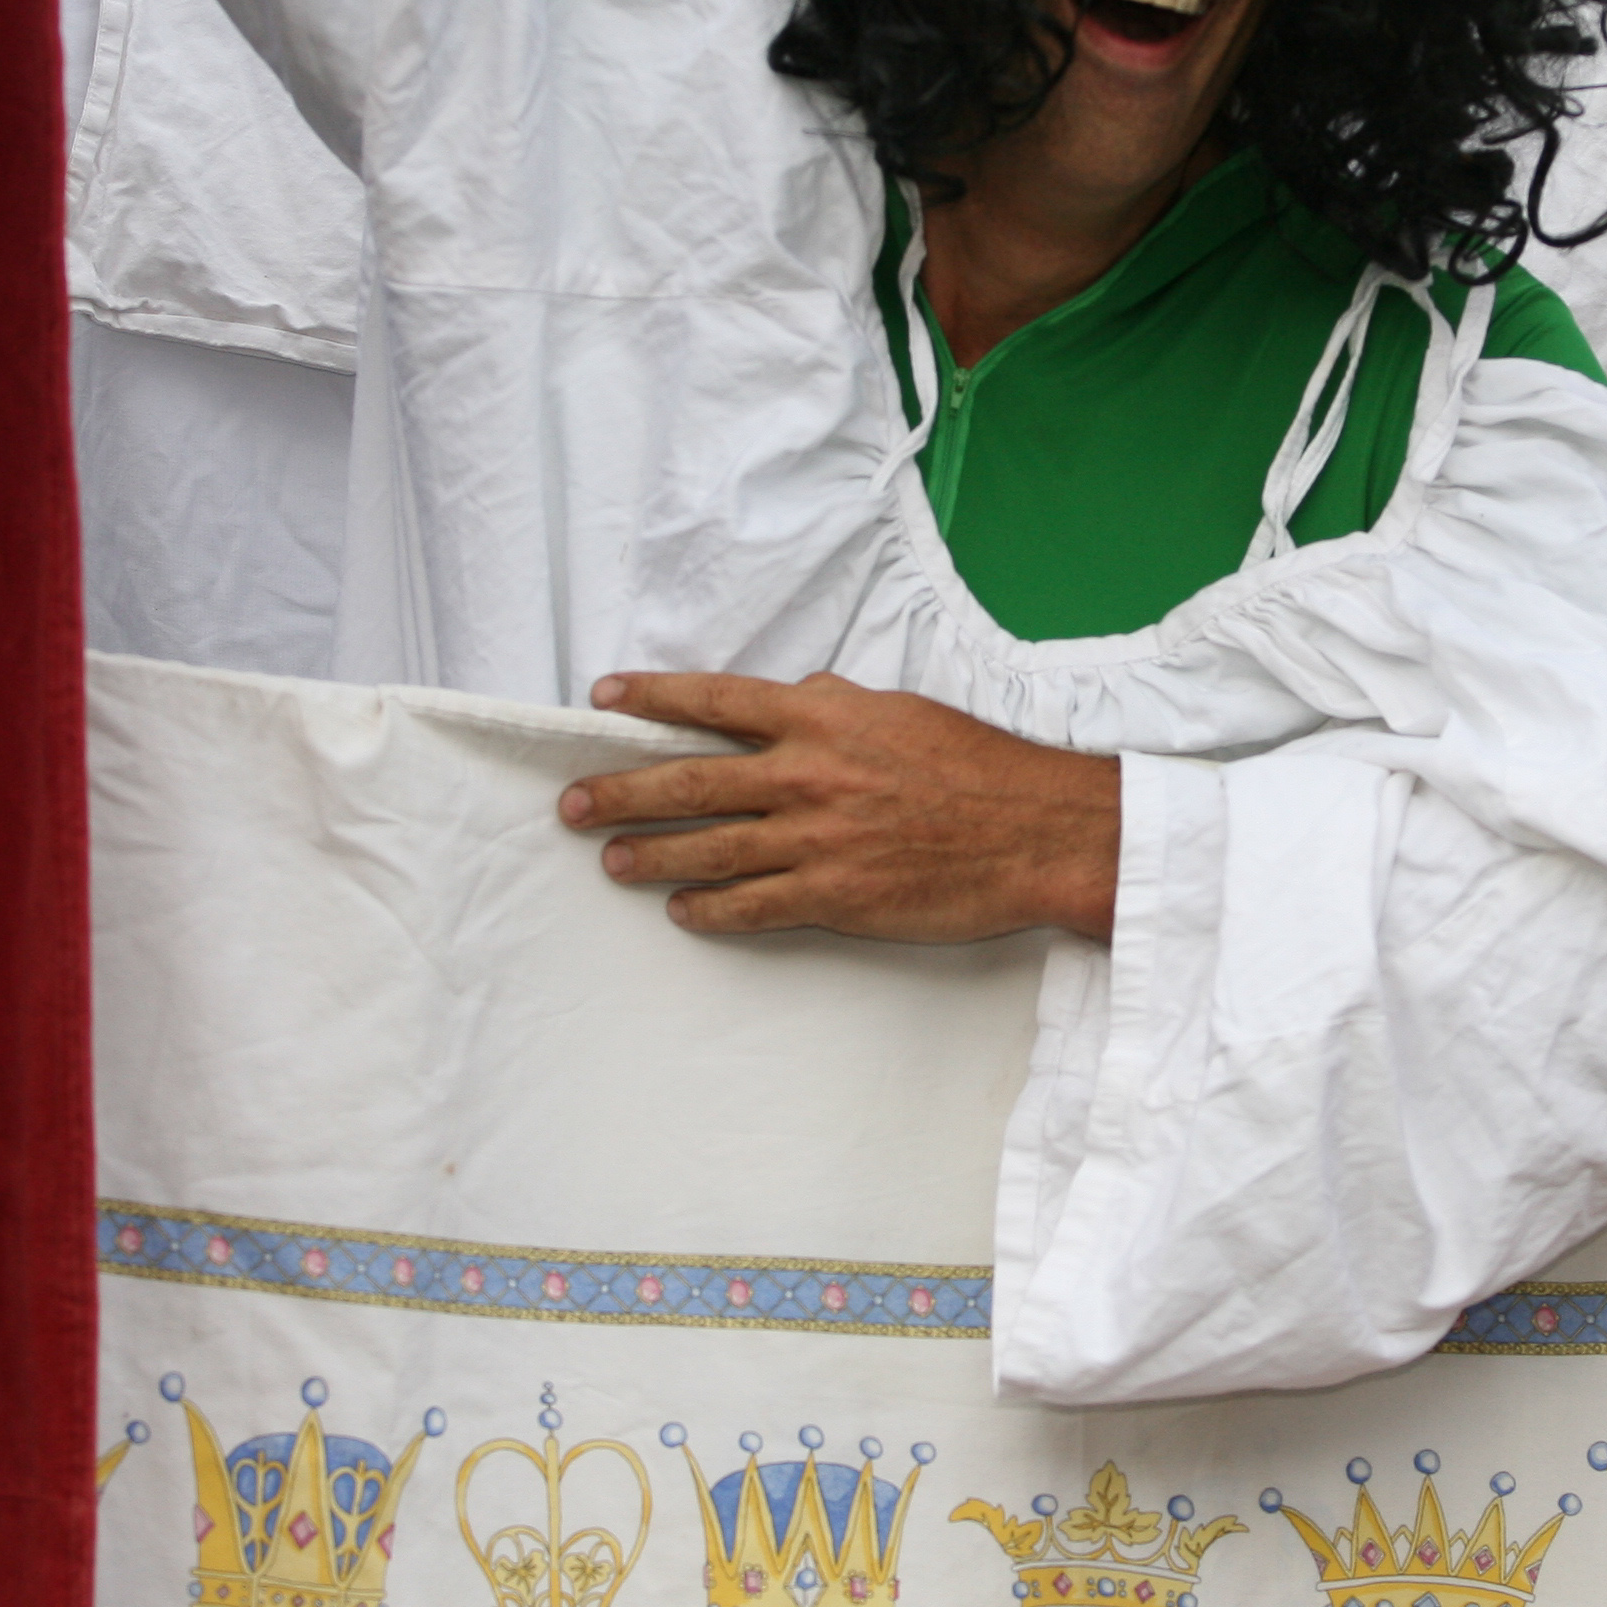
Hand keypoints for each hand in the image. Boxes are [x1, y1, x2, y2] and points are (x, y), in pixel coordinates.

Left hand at [559, 671, 1120, 943]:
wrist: (1033, 831)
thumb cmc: (976, 767)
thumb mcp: (902, 711)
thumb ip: (837, 705)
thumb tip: (797, 697)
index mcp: (823, 717)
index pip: (715, 702)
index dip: (652, 698)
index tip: (605, 698)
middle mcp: (807, 774)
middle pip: (688, 781)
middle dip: (619, 792)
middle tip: (573, 803)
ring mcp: (816, 839)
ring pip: (706, 848)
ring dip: (648, 855)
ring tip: (610, 860)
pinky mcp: (833, 895)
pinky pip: (750, 905)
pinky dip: (708, 908)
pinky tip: (682, 910)